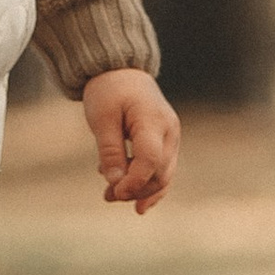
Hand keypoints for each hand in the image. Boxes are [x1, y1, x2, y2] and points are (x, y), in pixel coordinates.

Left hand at [83, 69, 179, 213]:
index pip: (150, 159)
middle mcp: (169, 131)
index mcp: (153, 120)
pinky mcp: (167, 144)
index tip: (113, 192)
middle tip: (107, 196)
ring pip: (164, 176)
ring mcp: (172, 137)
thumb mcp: (101, 119)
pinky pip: (163, 170)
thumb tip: (116, 184)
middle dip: (135, 190)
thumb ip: (110, 151)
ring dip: (140, 191)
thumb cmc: (109, 92)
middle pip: (160, 173)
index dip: (134, 182)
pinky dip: (149, 186)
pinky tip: (134, 201)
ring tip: (111, 196)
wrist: (122, 72)